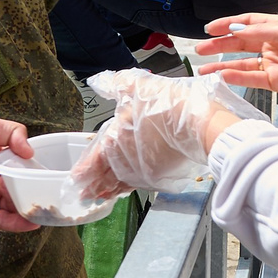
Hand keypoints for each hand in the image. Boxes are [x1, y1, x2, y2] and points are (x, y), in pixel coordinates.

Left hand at [0, 116, 39, 232]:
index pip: (27, 167)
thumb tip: (31, 152)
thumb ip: (13, 132)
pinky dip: (18, 223)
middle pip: (25, 188)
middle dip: (35, 190)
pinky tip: (32, 221)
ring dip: (28, 204)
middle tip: (46, 190)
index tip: (52, 173)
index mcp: (2, 158)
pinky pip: (3, 220)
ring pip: (17, 205)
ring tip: (38, 202)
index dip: (38, 170)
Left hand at [69, 69, 265, 195]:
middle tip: (83, 194)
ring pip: (121, 182)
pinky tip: (126, 189)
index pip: (96, 158)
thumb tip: (98, 81)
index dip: (85, 169)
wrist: (202, 126)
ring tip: (101, 195)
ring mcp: (143, 171)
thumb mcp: (142, 85)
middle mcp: (126, 159)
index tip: (75, 179)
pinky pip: (138, 183)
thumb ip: (119, 84)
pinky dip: (129, 187)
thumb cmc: (172, 104)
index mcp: (118, 138)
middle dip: (94, 184)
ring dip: (110, 189)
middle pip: (105, 174)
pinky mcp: (160, 176)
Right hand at [193, 12, 277, 115]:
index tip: (209, 28)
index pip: (246, 23)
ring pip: (242, 62)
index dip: (227, 25)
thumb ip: (257, 32)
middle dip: (219, 45)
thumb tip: (234, 31)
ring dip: (222, 64)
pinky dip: (237, 77)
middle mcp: (273, 43)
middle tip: (201, 48)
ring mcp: (273, 63)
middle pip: (240, 43)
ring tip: (204, 68)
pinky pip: (251, 78)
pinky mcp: (276, 81)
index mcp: (277, 26)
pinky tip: (223, 75)